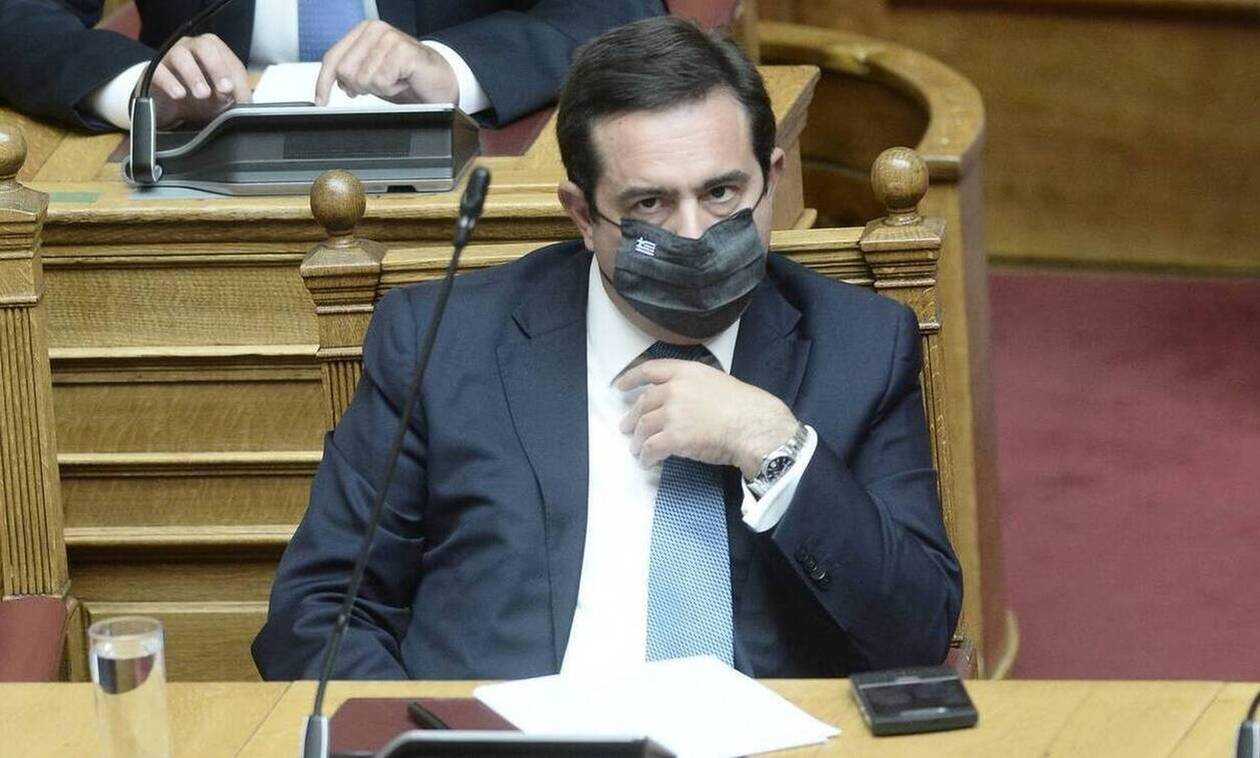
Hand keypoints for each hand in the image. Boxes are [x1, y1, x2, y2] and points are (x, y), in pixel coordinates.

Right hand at [147, 34, 250, 128]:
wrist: (169, 109)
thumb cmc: (200, 98)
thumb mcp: (221, 99)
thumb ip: (233, 97)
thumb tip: (244, 103)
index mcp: (212, 51)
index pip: (226, 55)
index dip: (235, 76)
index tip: (239, 96)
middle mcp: (190, 48)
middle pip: (205, 46)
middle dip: (217, 67)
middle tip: (225, 89)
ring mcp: (170, 57)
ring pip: (181, 55)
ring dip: (194, 75)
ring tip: (203, 94)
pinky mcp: (152, 71)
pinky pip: (159, 70)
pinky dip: (170, 82)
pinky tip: (179, 94)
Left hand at [315, 21, 458, 105]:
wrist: (441, 82)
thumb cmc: (409, 78)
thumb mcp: (373, 76)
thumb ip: (352, 74)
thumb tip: (333, 84)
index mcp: (364, 31)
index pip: (333, 57)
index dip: (324, 82)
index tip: (321, 100)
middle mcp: (375, 30)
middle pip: (345, 71)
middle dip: (361, 87)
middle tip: (382, 84)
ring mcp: (389, 38)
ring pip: (363, 78)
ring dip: (381, 88)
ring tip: (396, 81)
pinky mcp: (402, 51)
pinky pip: (382, 81)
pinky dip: (393, 89)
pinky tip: (404, 81)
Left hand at [616, 359, 799, 478]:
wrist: (753, 426)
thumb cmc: (743, 406)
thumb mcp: (716, 381)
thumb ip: (693, 385)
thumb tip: (682, 396)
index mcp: (685, 372)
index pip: (649, 370)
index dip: (631, 378)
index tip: (619, 386)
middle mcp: (673, 389)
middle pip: (643, 403)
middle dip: (632, 417)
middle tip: (627, 427)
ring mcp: (672, 413)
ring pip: (643, 427)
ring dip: (637, 440)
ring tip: (637, 450)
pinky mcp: (673, 437)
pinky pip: (651, 448)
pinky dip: (646, 457)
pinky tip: (647, 463)